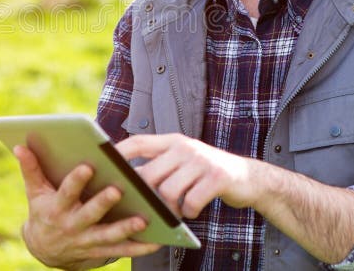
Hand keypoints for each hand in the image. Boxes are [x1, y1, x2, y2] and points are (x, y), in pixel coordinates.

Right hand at [13, 145, 160, 269]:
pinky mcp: (100, 252)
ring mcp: (87, 241)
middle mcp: (72, 225)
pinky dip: (140, 247)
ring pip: (108, 236)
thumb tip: (20, 146)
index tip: (87, 166)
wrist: (45, 249)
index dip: (76, 180)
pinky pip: (122, 251)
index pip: (66, 192)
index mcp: (57, 208)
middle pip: (89, 214)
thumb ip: (31, 168)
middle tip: (118, 190)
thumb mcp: (35, 192)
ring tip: (144, 219)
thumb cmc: (44, 211)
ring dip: (126, 229)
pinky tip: (157, 239)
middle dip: (103, 203)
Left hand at [116, 134, 262, 218]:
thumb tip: (130, 181)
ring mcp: (202, 161)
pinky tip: (193, 212)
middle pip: (150, 174)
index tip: (104, 162)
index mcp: (174, 141)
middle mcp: (186, 147)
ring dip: (169, 209)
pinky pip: (191, 201)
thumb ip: (161, 166)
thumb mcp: (184, 162)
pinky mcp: (217, 177)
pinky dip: (189, 212)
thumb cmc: (207, 174)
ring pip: (168, 191)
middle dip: (146, 196)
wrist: (249, 178)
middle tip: (149, 208)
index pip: (140, 142)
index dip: (120, 152)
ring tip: (176, 212)